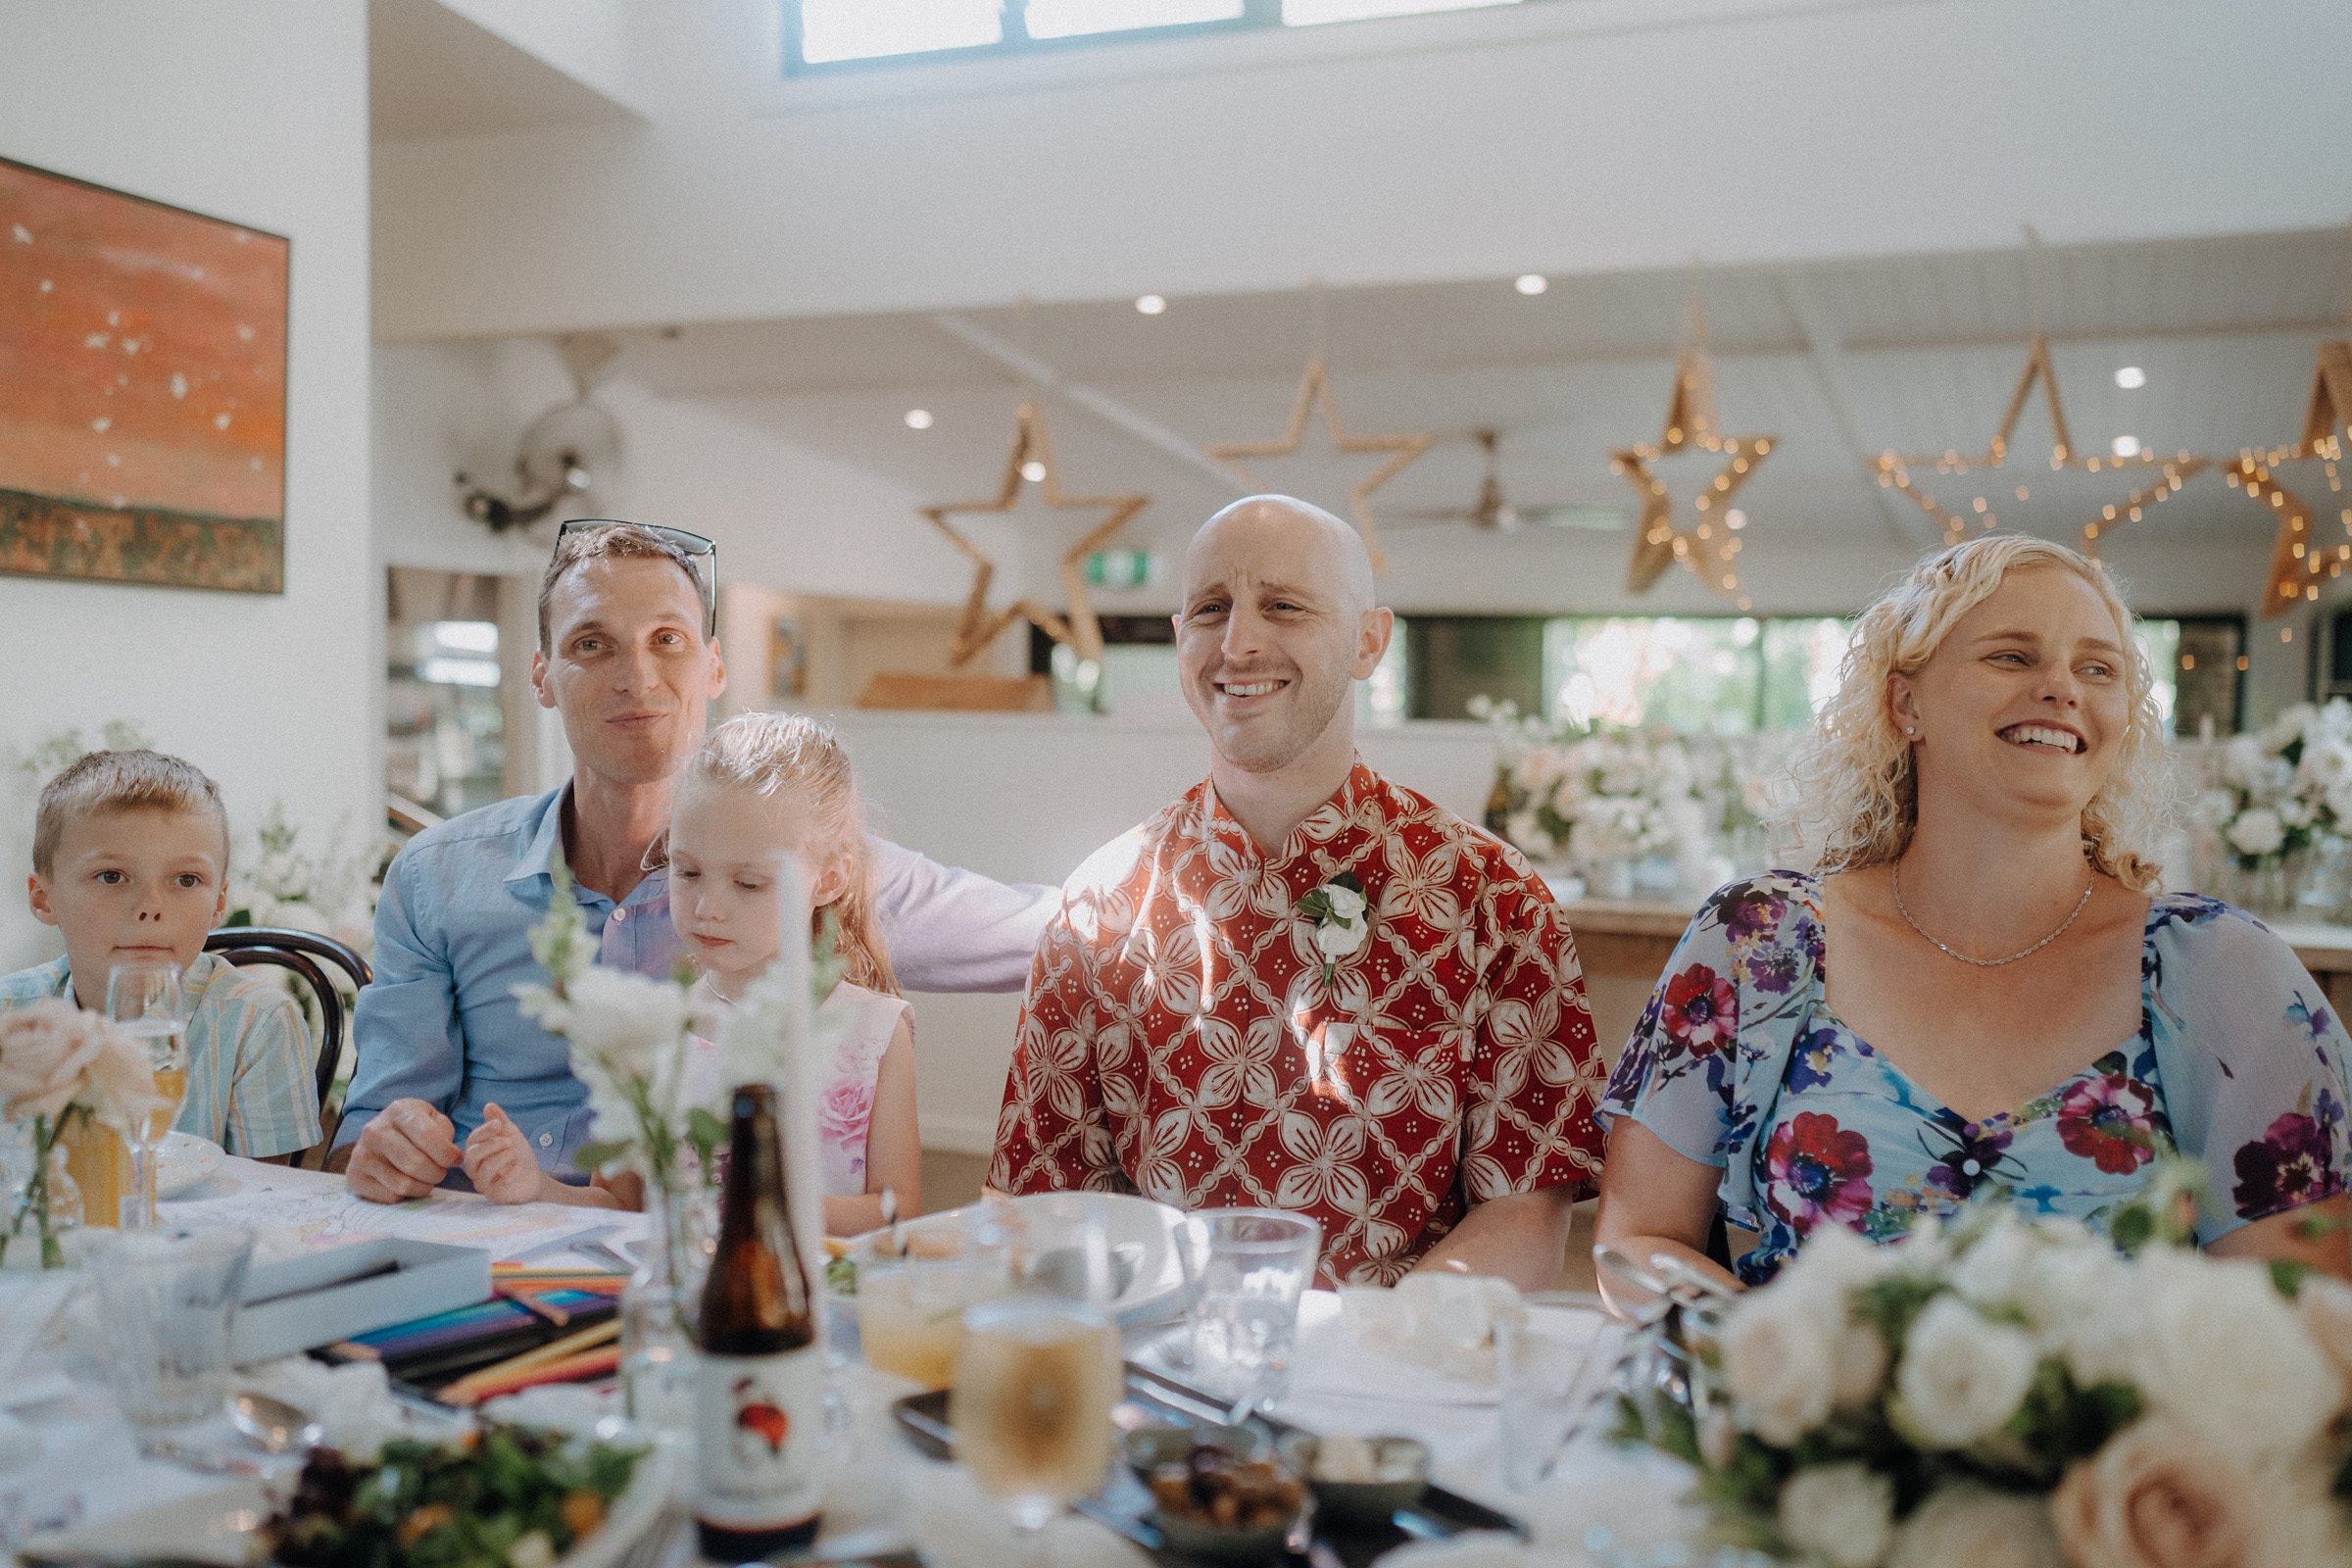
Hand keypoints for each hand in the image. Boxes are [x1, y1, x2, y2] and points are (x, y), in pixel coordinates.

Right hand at [345, 1097, 460, 1202]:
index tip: (455, 1160)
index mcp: (398, 1111)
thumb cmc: (416, 1128)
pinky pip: (389, 1196)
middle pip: (415, 1164)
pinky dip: (405, 1195)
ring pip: (403, 1184)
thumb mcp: (434, 1119)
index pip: (426, 1137)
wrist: (382, 1135)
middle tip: (441, 1172)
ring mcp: (361, 1154)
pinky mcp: (354, 1176)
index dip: (446, 1154)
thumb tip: (453, 1158)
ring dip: (423, 1187)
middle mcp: (374, 1130)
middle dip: (437, 1173)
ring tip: (426, 1178)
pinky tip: (407, 1183)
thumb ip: (445, 1134)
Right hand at [463, 1103, 546, 1205]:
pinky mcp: (495, 1196)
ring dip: (502, 1158)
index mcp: (477, 1153)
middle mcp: (475, 1169)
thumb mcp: (512, 1135)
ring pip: (484, 1170)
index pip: (472, 1140)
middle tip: (509, 1142)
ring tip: (515, 1155)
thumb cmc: (519, 1156)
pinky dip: (511, 1173)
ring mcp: (484, 1184)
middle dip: (492, 1145)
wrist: (534, 1177)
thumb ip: (500, 1121)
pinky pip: (497, 1185)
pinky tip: (519, 1168)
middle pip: (473, 1156)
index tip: (498, 1124)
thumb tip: (489, 1105)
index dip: (484, 1130)